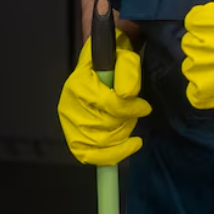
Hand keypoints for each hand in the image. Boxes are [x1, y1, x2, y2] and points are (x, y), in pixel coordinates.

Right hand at [58, 31, 150, 164]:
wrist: (99, 67)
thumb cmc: (113, 62)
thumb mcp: (125, 58)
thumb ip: (127, 71)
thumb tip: (127, 95)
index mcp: (79, 84)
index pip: (108, 105)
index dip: (130, 109)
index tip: (145, 108)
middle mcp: (68, 106)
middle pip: (103, 128)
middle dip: (126, 124)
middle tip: (135, 115)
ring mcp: (68, 124)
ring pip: (99, 144)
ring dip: (121, 137)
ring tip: (128, 124)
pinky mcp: (72, 137)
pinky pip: (87, 155)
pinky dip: (109, 156)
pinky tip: (127, 148)